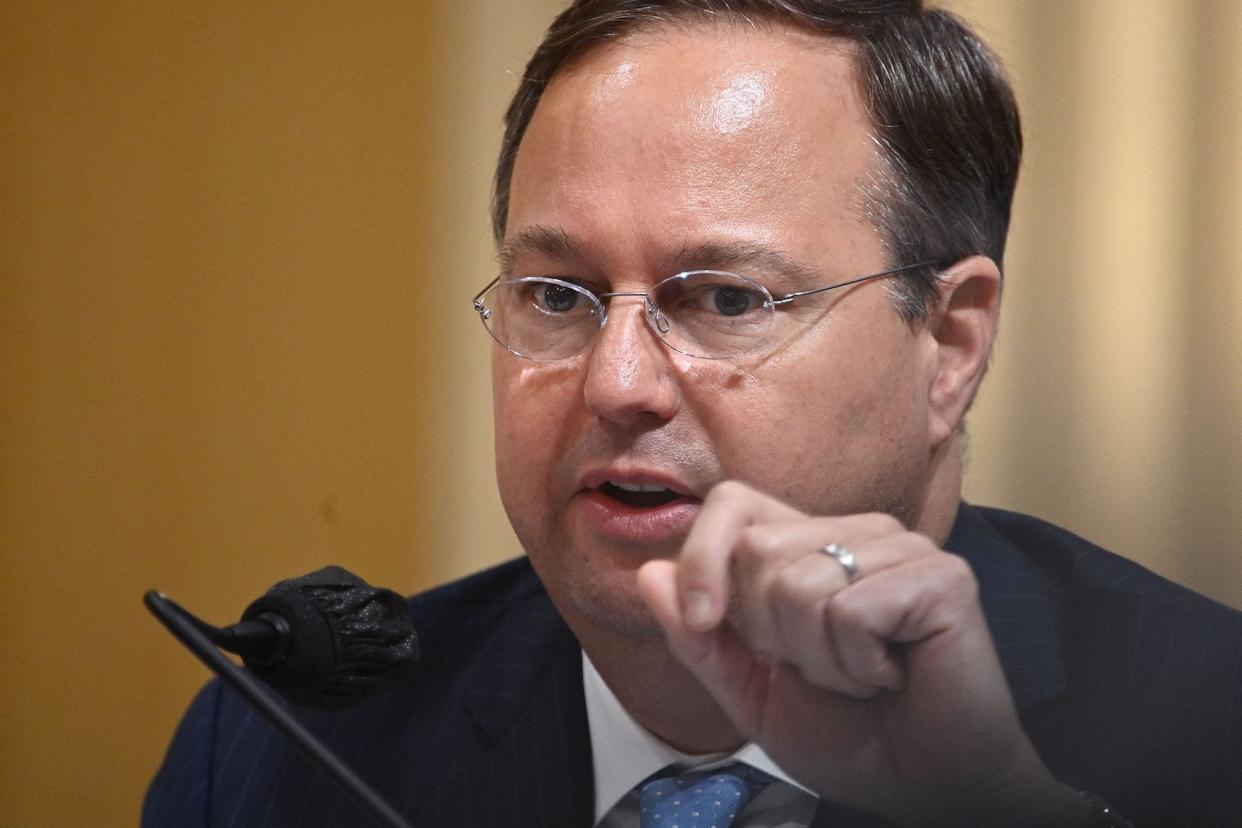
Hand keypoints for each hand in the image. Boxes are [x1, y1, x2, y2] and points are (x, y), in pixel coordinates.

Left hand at [636, 481, 1084, 826]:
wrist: (924, 787)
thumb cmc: (849, 735)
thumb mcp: (749, 691)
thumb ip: (698, 637)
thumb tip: (650, 574)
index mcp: (808, 547)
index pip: (733, 504)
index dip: (703, 559)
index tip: (706, 623)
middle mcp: (856, 532)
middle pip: (757, 549)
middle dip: (768, 632)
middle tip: (821, 666)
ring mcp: (902, 548)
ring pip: (799, 584)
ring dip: (818, 660)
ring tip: (861, 675)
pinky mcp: (942, 576)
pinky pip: (851, 611)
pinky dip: (857, 665)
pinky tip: (891, 675)